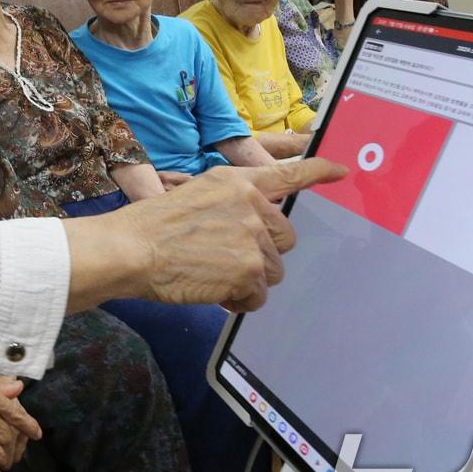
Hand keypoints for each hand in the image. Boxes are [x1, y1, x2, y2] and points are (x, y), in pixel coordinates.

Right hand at [63, 158, 346, 313]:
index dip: (318, 171)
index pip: (287, 174)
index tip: (341, 170)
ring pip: (272, 271)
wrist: (131, 249)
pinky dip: (239, 301)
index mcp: (236, 182)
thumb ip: (230, 203)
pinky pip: (259, 296)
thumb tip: (255, 229)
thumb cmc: (150, 227)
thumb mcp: (194, 194)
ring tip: (211, 276)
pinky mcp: (249, 270)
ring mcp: (252, 237)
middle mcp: (251, 204)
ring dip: (249, 280)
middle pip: (284, 238)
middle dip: (261, 254)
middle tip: (224, 260)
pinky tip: (212, 292)